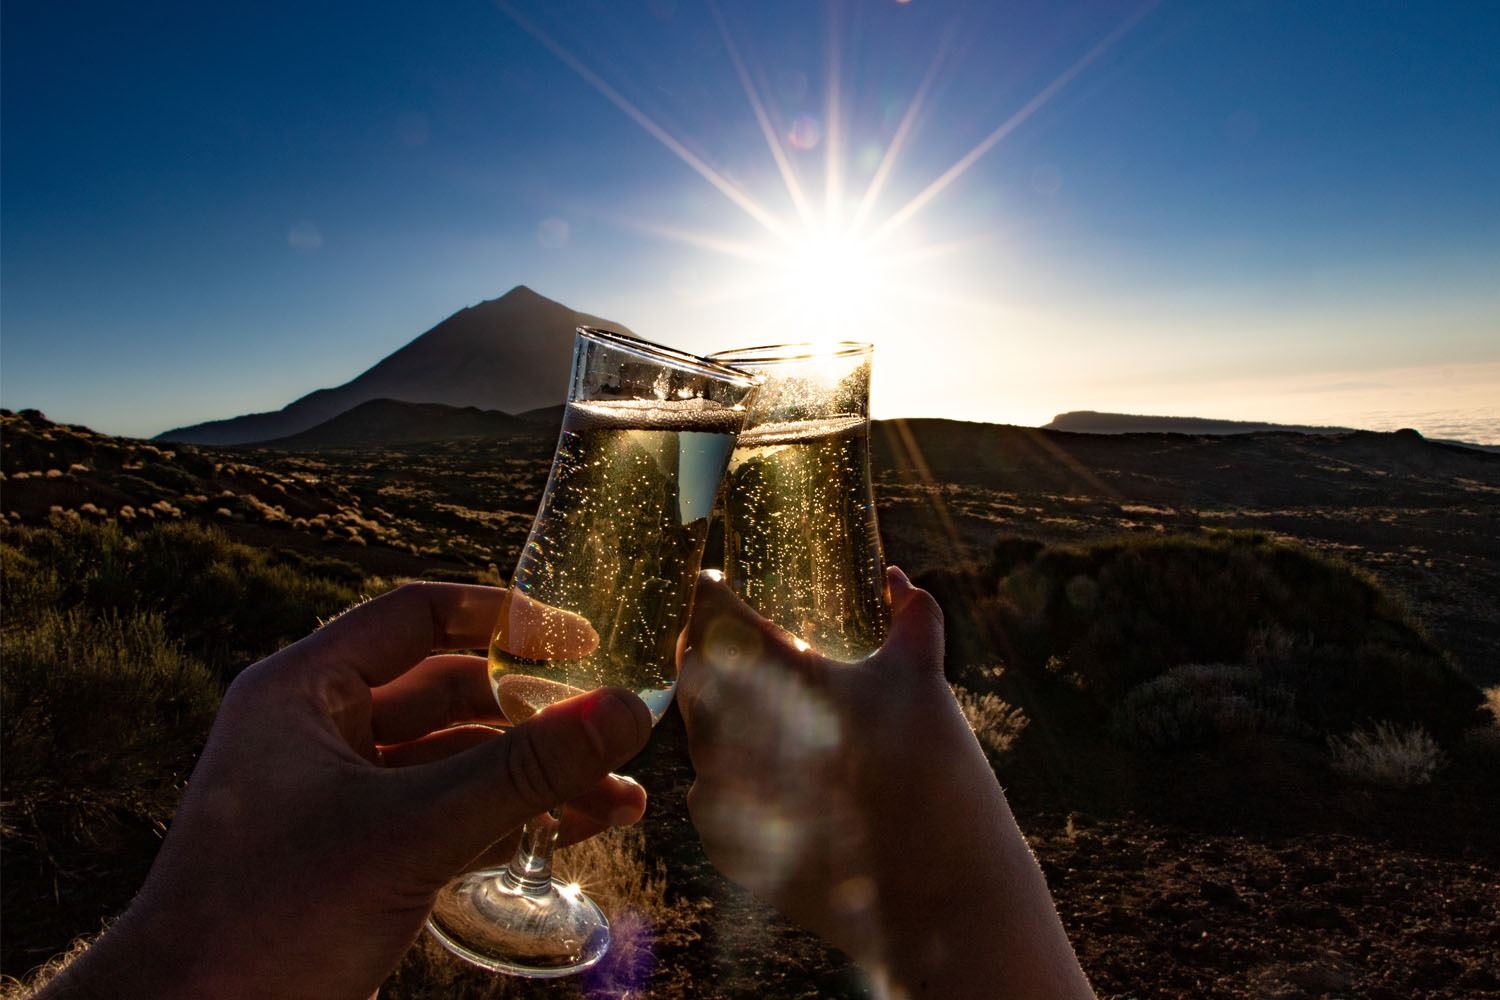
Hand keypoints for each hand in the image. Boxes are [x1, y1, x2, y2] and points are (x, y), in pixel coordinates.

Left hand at [40, 582, 651, 999]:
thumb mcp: (411, 832)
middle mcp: (320, 732)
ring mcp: (341, 798)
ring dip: (534, 777)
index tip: (583, 637)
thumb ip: (524, 771)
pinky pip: (449, 817)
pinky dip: (509, 821)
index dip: (503, 618)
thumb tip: (628, 711)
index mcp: (304, 692)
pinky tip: (578, 830)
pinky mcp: (360, 856)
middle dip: (536, 715)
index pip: (416, 618)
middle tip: (611, 725)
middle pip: (450, 693)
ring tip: (620, 795)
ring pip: (458, 763)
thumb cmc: (270, 919)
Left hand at [677, 568, 1093, 998]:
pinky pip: (709, 788)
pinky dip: (733, 772)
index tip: (717, 586)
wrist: (942, 898)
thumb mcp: (926, 682)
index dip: (709, 594)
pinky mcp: (725, 843)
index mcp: (785, 680)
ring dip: (721, 713)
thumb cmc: (939, 778)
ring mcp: (726, 793)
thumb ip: (913, 617)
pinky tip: (778, 775)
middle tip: (741, 645)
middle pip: (693, 672)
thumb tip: (895, 578)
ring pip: (697, 731)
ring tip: (768, 712)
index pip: (710, 615)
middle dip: (711, 653)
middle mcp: (739, 734)